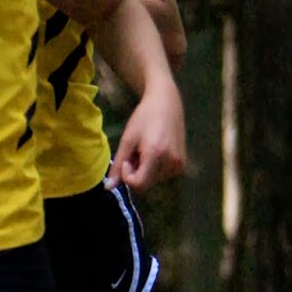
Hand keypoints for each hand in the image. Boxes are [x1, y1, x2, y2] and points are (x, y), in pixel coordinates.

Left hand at [107, 78, 186, 192]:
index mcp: (156, 155)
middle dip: (136, 172)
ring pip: (153, 180)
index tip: (126, 159)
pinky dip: (155, 168)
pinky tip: (155, 151)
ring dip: (145, 170)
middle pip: (146, 183)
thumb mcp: (127, 140)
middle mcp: (171, 163)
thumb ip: (117, 165)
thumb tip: (108, 188)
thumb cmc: (143, 117)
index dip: (127, 175)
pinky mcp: (183, 164)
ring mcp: (179, 164)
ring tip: (146, 149)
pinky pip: (162, 175)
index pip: (138, 184)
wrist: (166, 103)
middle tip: (135, 152)